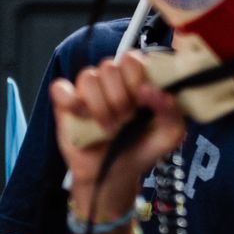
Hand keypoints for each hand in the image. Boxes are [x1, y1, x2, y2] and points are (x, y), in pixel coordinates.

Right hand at [51, 52, 184, 214]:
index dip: (137, 77)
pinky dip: (71, 101)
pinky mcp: (66, 105)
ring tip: (109, 128)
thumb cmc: (143, 149)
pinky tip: (82, 116)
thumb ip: (172, 110)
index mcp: (138, 79)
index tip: (143, 101)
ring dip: (100, 106)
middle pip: (110, 66)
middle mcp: (113, 81)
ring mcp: (88, 91)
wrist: (115, 176)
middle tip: (126, 120)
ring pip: (88, 77)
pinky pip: (60, 88)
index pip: (133, 58)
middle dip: (120, 97)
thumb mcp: (170, 134)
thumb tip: (153, 90)